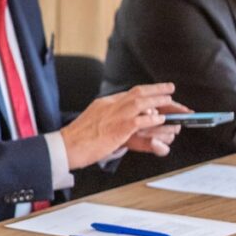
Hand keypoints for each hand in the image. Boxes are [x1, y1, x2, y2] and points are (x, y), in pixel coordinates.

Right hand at [61, 83, 181, 168]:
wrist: (65, 146)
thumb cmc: (75, 139)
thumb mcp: (91, 122)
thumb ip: (105, 119)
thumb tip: (116, 123)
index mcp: (103, 104)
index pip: (128, 93)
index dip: (144, 91)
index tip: (155, 90)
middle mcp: (109, 106)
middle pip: (137, 93)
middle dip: (156, 90)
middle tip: (169, 89)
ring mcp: (114, 116)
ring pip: (141, 103)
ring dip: (158, 101)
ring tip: (171, 101)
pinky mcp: (118, 128)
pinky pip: (140, 121)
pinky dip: (152, 119)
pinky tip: (161, 119)